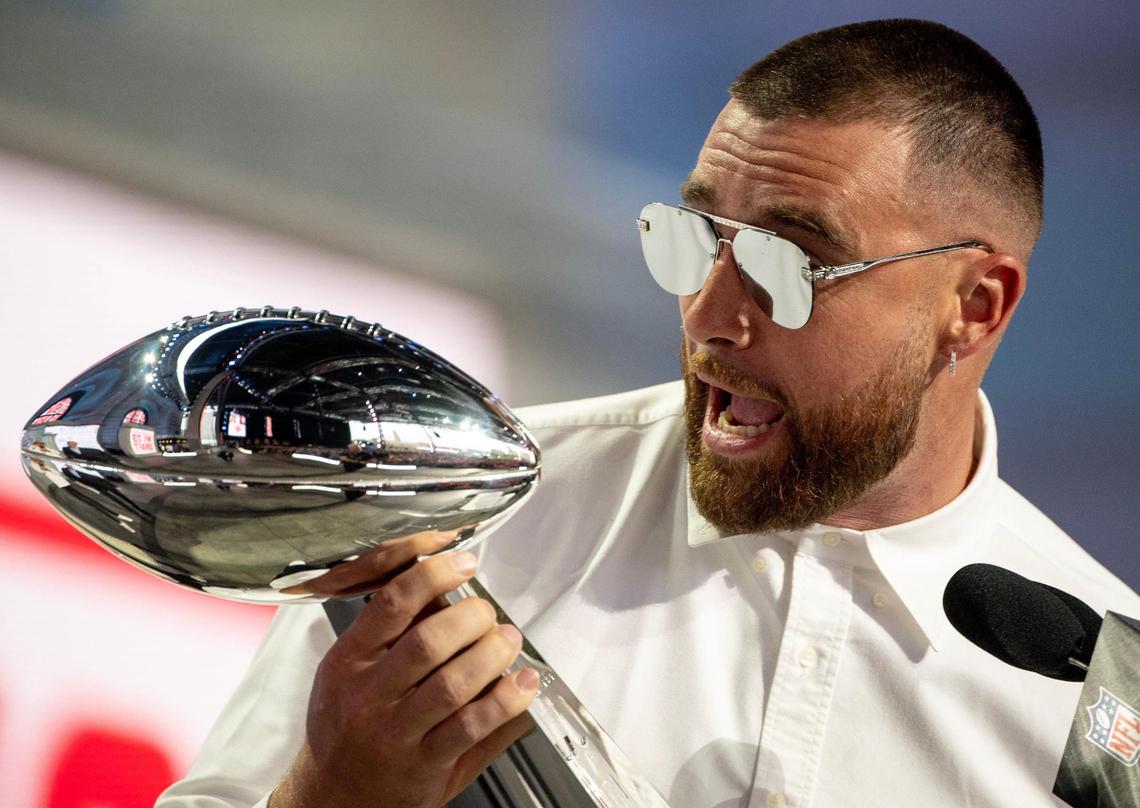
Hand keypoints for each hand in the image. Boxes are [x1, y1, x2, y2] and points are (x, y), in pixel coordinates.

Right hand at [270, 530, 539, 807]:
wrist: (334, 797)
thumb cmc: (346, 728)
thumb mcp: (348, 673)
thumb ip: (391, 634)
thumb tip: (447, 587)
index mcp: (347, 661)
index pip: (391, 604)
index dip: (433, 575)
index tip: (463, 562)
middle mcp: (368, 696)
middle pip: (428, 642)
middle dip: (471, 618)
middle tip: (488, 614)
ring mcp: (396, 734)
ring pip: (454, 684)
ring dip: (492, 655)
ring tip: (508, 641)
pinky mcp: (426, 766)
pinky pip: (472, 727)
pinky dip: (505, 701)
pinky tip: (523, 685)